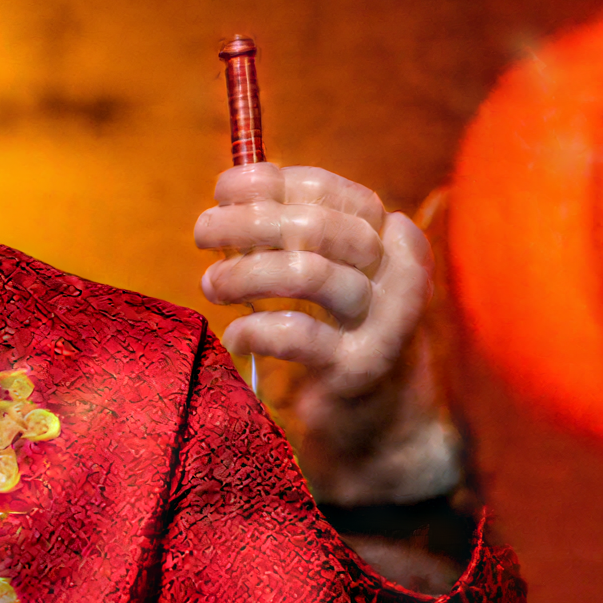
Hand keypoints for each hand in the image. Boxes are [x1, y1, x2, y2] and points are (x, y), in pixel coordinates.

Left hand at [194, 163, 462, 506]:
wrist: (384, 418)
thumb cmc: (342, 331)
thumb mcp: (330, 271)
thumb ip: (292, 230)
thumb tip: (233, 185)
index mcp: (393, 236)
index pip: (327, 190)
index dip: (268, 183)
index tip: (222, 190)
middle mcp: (399, 272)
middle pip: (313, 226)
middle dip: (245, 223)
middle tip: (202, 233)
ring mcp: (385, 320)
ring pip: (305, 273)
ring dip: (243, 273)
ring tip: (212, 284)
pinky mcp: (360, 366)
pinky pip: (295, 333)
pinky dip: (253, 330)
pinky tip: (235, 337)